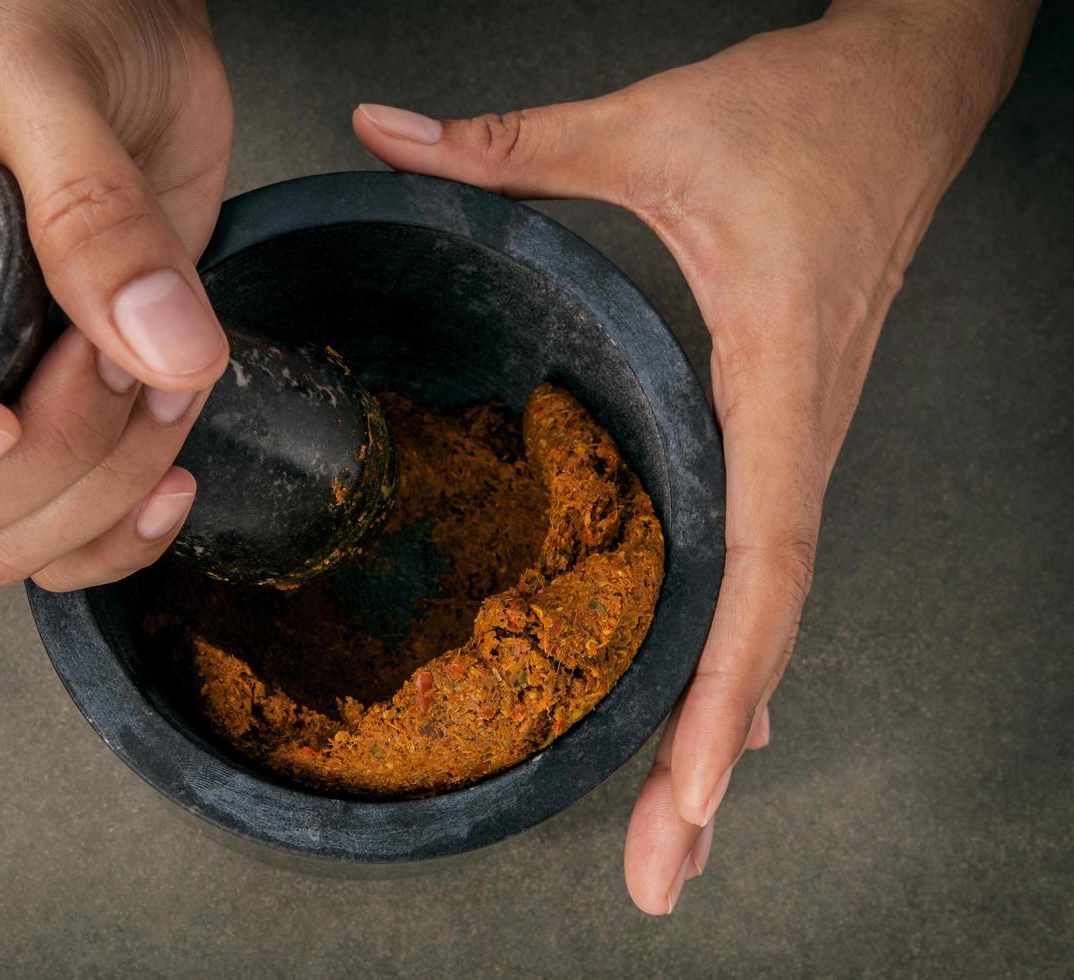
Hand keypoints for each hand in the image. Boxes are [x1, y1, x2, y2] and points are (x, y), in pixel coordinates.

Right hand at [0, 0, 231, 590]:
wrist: (133, 41)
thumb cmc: (47, 31)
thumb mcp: (45, 88)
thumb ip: (91, 216)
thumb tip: (159, 351)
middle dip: (45, 461)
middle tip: (116, 348)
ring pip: (5, 545)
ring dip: (106, 488)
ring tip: (164, 374)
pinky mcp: (55, 429)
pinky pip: (69, 548)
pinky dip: (127, 532)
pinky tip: (173, 464)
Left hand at [352, 0, 1033, 912]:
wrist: (905, 95)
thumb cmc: (802, 117)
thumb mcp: (648, 128)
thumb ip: (512, 143)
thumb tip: (387, 131)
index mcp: (772, 377)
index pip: (764, 559)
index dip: (728, 680)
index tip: (694, 785)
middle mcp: (796, 432)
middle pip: (766, 624)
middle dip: (713, 757)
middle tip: (664, 872)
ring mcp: (798, 439)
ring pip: (771, 611)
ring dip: (723, 725)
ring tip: (675, 832)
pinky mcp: (785, 429)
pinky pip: (767, 567)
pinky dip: (738, 651)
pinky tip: (715, 713)